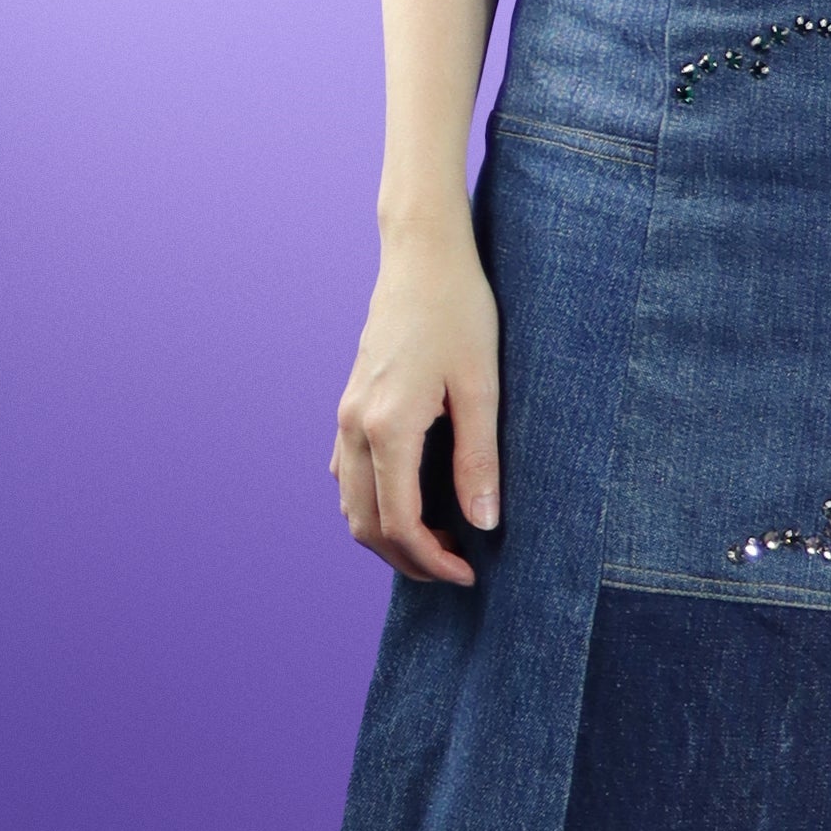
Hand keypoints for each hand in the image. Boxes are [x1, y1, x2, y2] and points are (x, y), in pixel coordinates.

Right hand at [333, 218, 501, 584]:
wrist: (422, 257)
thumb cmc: (459, 311)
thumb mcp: (482, 386)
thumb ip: (479, 458)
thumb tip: (484, 522)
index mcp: (387, 426)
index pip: (399, 523)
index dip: (432, 560)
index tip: (469, 573)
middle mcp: (354, 426)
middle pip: (367, 525)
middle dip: (408, 559)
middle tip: (456, 569)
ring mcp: (345, 416)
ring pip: (350, 504)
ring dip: (387, 536)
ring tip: (438, 542)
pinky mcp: (350, 405)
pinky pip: (346, 475)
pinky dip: (373, 505)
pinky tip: (412, 503)